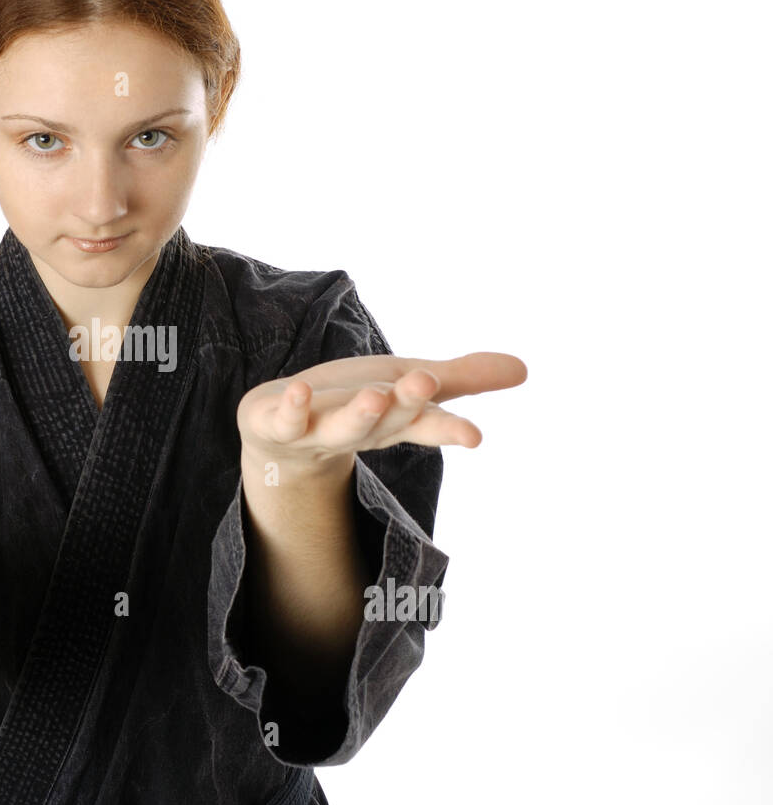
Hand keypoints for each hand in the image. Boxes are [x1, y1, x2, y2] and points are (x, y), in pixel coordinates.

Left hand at [237, 352, 526, 471]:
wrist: (280, 436)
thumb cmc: (353, 404)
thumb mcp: (408, 387)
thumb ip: (463, 378)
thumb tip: (525, 368)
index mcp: (396, 420)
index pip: (428, 425)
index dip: (449, 429)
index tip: (475, 436)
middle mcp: (363, 429)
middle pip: (389, 420)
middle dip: (407, 403)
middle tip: (425, 383)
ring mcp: (320, 431)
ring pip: (343, 427)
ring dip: (360, 413)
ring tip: (375, 395)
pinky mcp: (279, 425)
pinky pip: (286, 420)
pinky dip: (292, 408)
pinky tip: (298, 390)